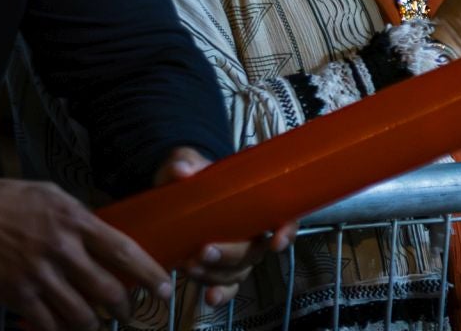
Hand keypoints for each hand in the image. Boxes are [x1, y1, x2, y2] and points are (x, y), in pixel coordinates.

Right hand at [0, 172, 170, 330]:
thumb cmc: (12, 201)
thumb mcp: (55, 198)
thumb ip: (82, 220)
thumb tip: (107, 239)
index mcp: (76, 222)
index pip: (124, 252)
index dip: (149, 274)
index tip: (164, 289)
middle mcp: (62, 250)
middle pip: (107, 290)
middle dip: (126, 308)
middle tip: (131, 313)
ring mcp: (38, 275)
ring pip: (80, 314)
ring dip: (96, 325)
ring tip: (101, 325)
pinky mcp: (16, 295)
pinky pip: (48, 324)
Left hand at [153, 149, 295, 309]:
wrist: (174, 193)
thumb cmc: (191, 174)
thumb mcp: (187, 161)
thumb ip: (185, 162)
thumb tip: (182, 170)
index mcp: (256, 200)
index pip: (285, 216)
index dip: (286, 231)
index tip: (275, 241)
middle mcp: (253, 230)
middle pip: (255, 250)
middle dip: (232, 254)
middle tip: (205, 250)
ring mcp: (237, 253)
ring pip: (239, 271)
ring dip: (216, 273)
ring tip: (189, 265)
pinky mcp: (220, 270)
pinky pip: (228, 287)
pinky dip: (220, 294)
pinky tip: (209, 298)